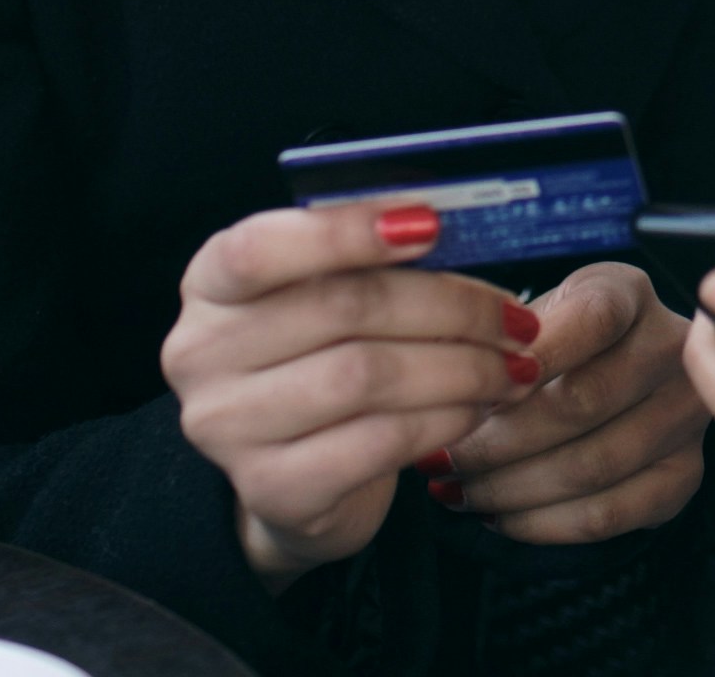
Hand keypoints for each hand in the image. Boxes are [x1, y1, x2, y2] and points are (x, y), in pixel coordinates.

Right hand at [160, 201, 543, 583]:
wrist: (294, 482)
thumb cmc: (322, 364)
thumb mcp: (328, 298)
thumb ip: (370, 258)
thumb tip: (450, 224)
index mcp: (211, 283)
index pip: (262, 247)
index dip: (346, 231)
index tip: (431, 224)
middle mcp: (201, 353)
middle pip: (342, 308)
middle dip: (449, 307)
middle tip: (513, 317)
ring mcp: (228, 427)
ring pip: (367, 377)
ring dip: (461, 368)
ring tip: (509, 366)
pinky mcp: (272, 489)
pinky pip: (379, 442)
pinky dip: (444, 419)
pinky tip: (476, 409)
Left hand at [424, 261, 706, 543]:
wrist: (613, 374)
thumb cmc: (554, 344)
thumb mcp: (529, 316)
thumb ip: (496, 338)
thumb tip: (450, 385)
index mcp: (629, 292)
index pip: (592, 319)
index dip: (531, 359)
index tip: (471, 392)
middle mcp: (673, 348)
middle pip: (584, 402)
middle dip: (498, 441)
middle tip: (444, 460)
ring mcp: (685, 415)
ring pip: (592, 466)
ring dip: (512, 488)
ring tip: (460, 492)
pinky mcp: (684, 474)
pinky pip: (609, 514)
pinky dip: (542, 523)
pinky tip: (500, 515)